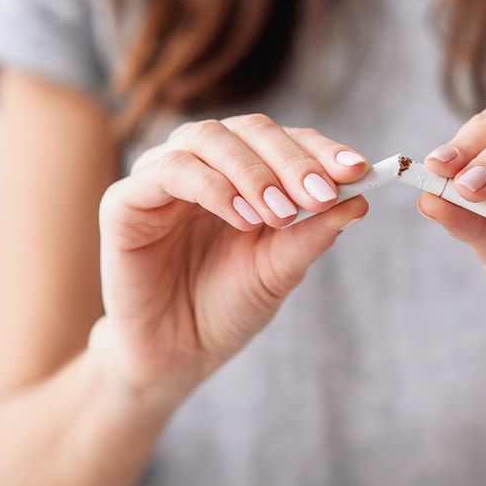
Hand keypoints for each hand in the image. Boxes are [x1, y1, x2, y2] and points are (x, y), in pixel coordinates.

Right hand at [93, 115, 368, 404]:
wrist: (176, 356)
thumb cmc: (227, 308)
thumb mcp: (280, 270)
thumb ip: (312, 233)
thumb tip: (360, 199)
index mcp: (242, 172)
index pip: (284, 140)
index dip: (320, 149)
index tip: (358, 170)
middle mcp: (202, 164)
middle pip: (250, 129)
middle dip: (292, 159)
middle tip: (321, 194)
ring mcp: (160, 177)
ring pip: (208, 138)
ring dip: (253, 172)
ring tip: (280, 214)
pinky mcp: (125, 201)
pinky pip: (169, 172)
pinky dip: (212, 187)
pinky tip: (242, 218)